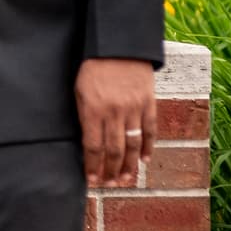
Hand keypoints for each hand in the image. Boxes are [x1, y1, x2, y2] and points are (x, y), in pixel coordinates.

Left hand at [75, 59, 155, 187]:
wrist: (120, 45)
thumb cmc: (94, 67)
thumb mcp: (80, 90)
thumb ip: (84, 115)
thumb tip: (87, 141)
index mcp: (93, 109)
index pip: (93, 146)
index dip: (92, 166)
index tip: (91, 180)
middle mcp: (115, 112)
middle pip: (113, 150)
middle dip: (110, 171)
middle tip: (108, 185)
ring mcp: (134, 108)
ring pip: (132, 145)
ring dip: (128, 165)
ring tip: (124, 180)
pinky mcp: (149, 103)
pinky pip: (150, 130)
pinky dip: (148, 147)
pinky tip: (144, 161)